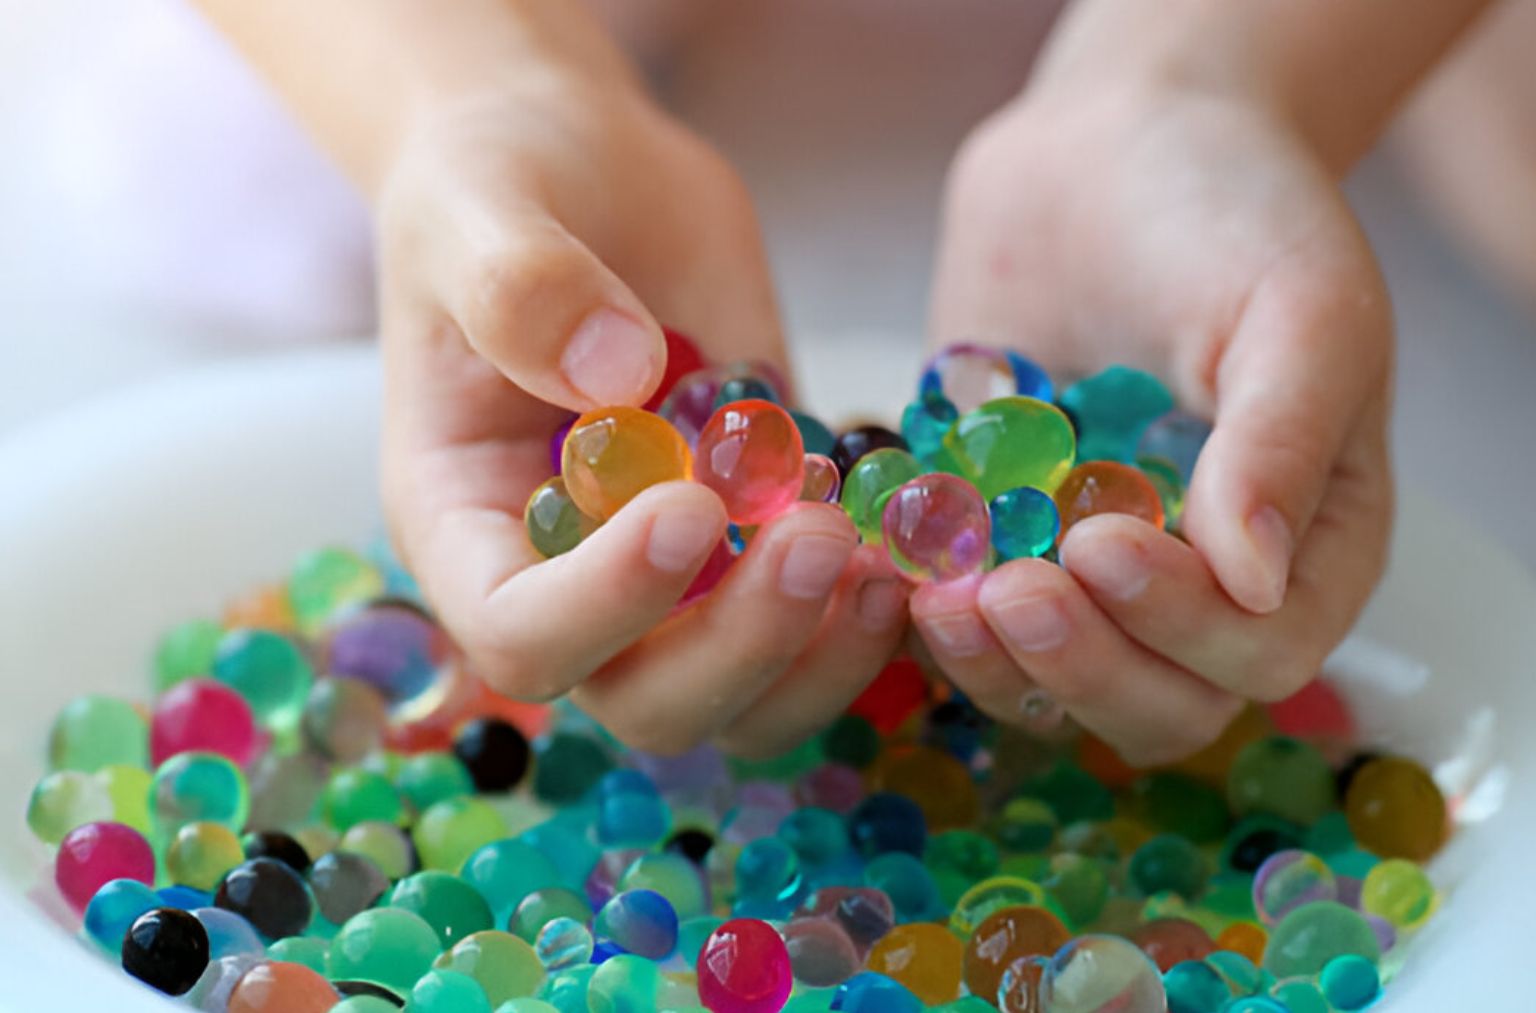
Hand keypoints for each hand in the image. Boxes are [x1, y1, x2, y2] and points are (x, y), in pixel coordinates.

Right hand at [377, 70, 907, 755]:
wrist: (586, 166)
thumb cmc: (499, 182)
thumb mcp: (483, 204)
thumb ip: (525, 288)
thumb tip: (616, 380)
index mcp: (466, 525)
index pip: (520, 634)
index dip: (608, 604)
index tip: (690, 506)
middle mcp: (571, 577)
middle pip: (649, 701)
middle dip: (743, 644)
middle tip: (819, 537)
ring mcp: (678, 573)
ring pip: (750, 699)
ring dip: (824, 656)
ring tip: (882, 558)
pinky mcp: (764, 534)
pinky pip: (822, 630)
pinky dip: (875, 612)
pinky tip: (917, 534)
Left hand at [915, 84, 1394, 764]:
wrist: (1117, 135)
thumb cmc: (1234, 208)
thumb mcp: (1297, 304)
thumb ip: (1284, 441)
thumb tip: (1253, 584)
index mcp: (1309, 543)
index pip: (1263, 650)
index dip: (1183, 627)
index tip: (1102, 543)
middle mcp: (1206, 581)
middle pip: (1159, 702)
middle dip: (1081, 666)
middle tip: (1005, 593)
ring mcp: (1094, 571)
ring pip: (1054, 685)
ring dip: (993, 662)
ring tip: (935, 594)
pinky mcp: (1002, 538)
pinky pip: (966, 620)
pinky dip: (923, 614)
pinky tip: (884, 563)